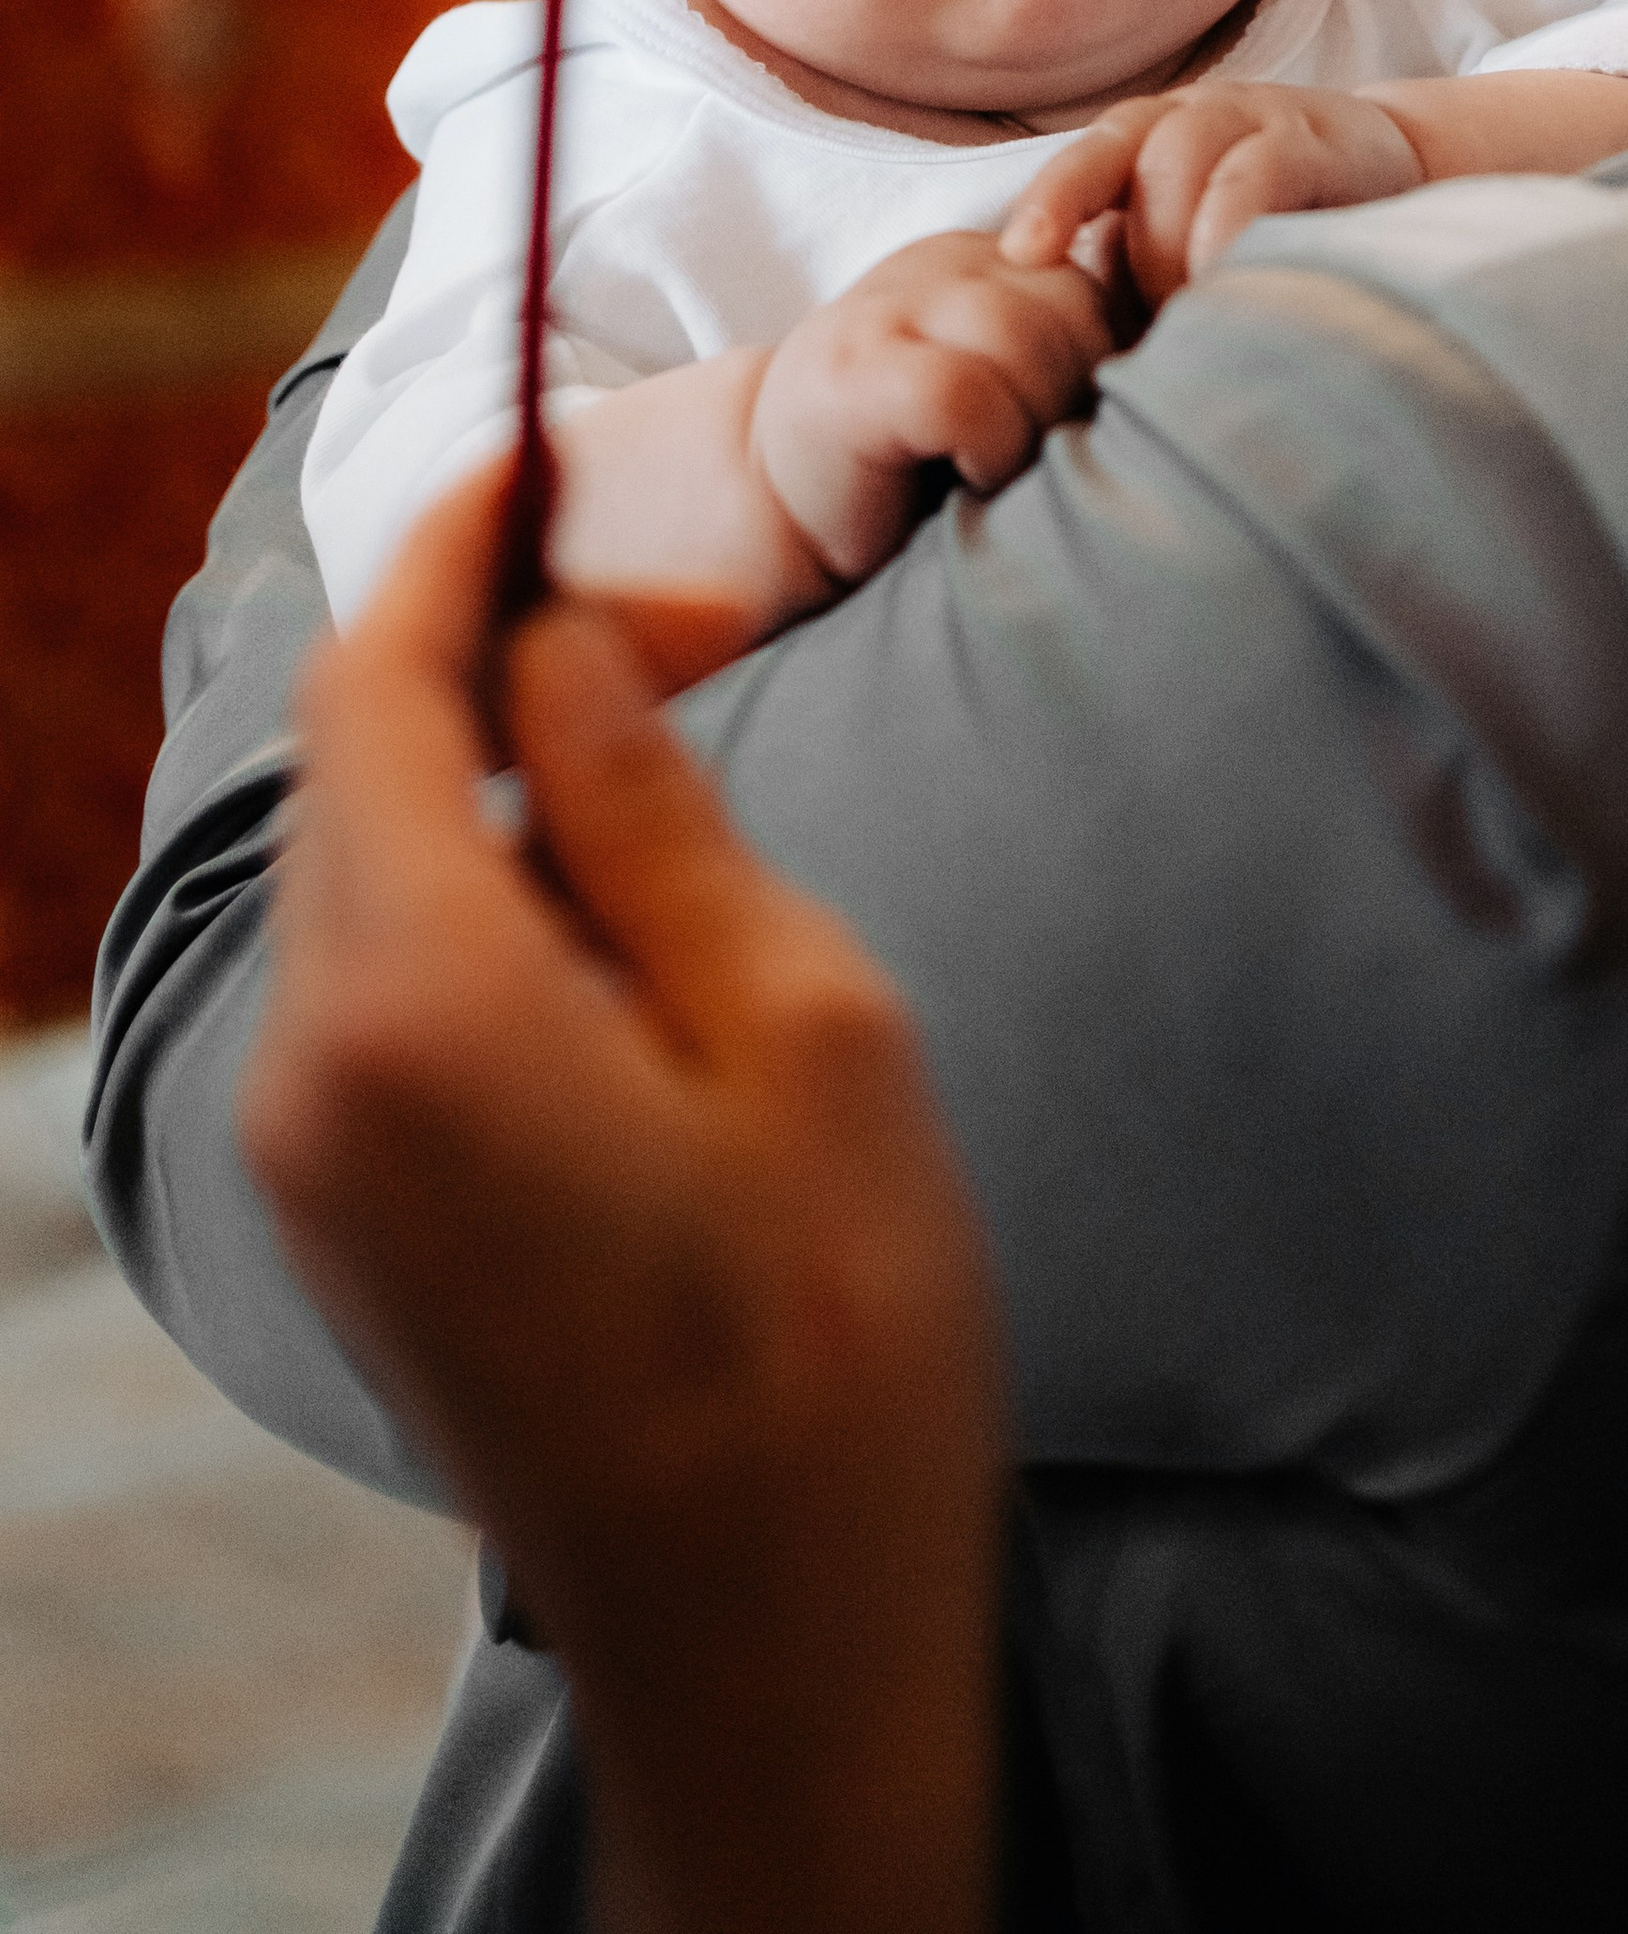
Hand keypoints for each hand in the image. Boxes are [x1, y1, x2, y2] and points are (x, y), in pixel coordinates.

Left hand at [240, 466, 1000, 1933]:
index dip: (451, 550)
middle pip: (352, 776)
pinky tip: (608, 901)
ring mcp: (319, 1158)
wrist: (770, 1647)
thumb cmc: (839, 1340)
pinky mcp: (352, 1218)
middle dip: (469, 650)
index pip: (378, 695)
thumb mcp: (807, 1026)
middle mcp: (319, 1068)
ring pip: (364, 875)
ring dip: (478, 772)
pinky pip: (375, 983)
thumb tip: (561, 647)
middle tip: (634, 589)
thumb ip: (656, 814)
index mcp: (421, 1002)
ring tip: (649, 738)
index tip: (538, 450)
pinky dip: (468, 889)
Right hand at [751, 229, 1113, 586]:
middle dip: (1075, 391)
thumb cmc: (920, 468)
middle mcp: (938, 265)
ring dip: (1032, 425)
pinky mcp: (855, 372)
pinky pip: (965, 395)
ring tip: (999, 471)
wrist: (775, 511)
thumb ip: (1071, 356)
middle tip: (1039, 454)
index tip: (1076, 423)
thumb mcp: (1009, 390)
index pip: (1095, 278)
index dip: (1107, 360)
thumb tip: (1191, 363)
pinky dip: (987, 449)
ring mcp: (888, 309)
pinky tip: (965, 479)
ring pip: (1023, 339)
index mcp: (985, 260)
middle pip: (1071, 302)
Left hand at [1001, 82, 1428, 311]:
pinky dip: (1229, 221)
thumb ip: (1130, 289)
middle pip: (1124, 158)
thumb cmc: (1267, 235)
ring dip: (1175, 242)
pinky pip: (1256, 169)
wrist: (1391, 174)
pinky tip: (1227, 272)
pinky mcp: (1319, 141)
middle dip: (1134, 250)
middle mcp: (1191, 117)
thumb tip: (1064, 366)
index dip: (1051, 200)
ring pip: (1180, 154)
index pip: (1085, 162)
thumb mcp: (1188, 252)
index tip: (1020, 257)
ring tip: (1195, 307)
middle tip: (1161, 323)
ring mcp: (1257, 119)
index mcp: (1146, 142)